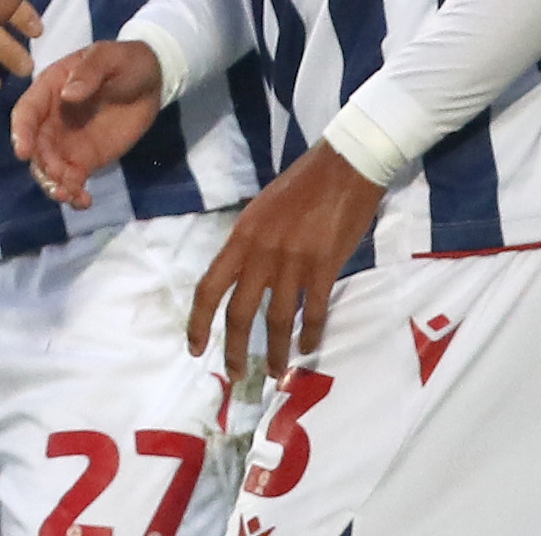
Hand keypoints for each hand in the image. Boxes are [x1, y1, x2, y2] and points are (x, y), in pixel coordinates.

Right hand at [12, 39, 164, 207]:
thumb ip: (89, 71)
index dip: (21, 132)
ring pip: (49, 169)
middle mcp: (51, 120)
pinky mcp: (84, 160)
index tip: (23, 152)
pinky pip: (72, 180)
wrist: (152, 81)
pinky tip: (84, 201)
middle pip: (35, 147)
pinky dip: (73, 194)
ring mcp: (66, 143)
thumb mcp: (109, 56)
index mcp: (49, 90)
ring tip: (70, 194)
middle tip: (59, 177)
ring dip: (54, 184)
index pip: (26, 112)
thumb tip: (67, 94)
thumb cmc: (125, 61)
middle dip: (42, 165)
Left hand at [186, 144, 384, 379]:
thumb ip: (250, 244)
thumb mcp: (261, 210)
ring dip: (276, 352)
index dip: (198, 322)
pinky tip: (309, 346)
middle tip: (237, 375)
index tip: (195, 348)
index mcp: (242, 237)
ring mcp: (292, 261)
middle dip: (235, 349)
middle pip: (239, 313)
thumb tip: (245, 278)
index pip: (209, 287)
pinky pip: (313, 311)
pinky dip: (311, 334)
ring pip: (277, 320)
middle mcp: (261, 252)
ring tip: (277, 373)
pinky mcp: (323, 266)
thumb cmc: (303, 185)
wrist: (345, 166)